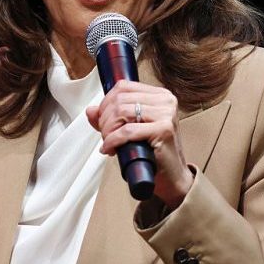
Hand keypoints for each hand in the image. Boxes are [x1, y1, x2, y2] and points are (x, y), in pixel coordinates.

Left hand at [86, 80, 193, 208]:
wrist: (172, 176)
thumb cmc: (154, 153)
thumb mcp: (130, 130)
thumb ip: (110, 118)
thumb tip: (91, 110)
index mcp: (159, 95)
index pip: (123, 86)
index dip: (106, 102)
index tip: (102, 119)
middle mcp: (165, 101)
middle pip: (120, 100)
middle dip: (105, 120)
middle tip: (106, 135)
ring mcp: (166, 114)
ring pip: (122, 113)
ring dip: (108, 131)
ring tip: (110, 143)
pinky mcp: (163, 130)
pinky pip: (127, 131)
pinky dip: (113, 140)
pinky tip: (111, 149)